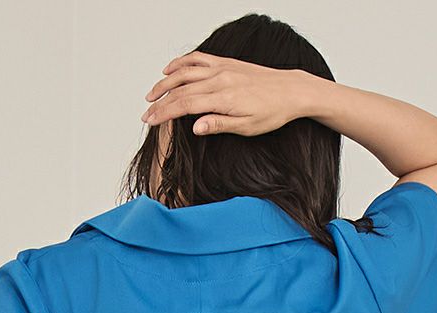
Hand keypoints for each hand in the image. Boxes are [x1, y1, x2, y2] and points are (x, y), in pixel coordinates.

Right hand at [141, 50, 308, 136]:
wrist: (291, 91)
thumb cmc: (272, 113)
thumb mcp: (247, 127)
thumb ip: (219, 125)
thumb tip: (194, 128)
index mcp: (224, 99)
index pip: (185, 105)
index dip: (164, 113)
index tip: (150, 121)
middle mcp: (220, 80)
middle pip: (180, 89)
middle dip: (160, 102)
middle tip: (145, 114)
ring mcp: (222, 68)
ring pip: (185, 72)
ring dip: (165, 83)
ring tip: (151, 94)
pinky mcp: (226, 63)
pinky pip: (198, 59)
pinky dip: (181, 63)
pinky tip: (170, 70)